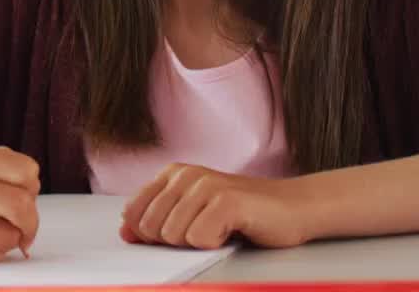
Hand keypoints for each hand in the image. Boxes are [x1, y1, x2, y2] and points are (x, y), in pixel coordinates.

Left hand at [120, 164, 307, 249]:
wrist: (292, 208)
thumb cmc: (243, 214)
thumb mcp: (192, 215)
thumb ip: (157, 221)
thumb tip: (126, 232)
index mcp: (173, 174)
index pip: (133, 214)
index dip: (151, 235)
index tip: (183, 230)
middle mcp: (186, 175)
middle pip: (152, 228)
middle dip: (177, 240)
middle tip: (207, 230)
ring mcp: (206, 185)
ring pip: (174, 236)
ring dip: (200, 242)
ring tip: (222, 228)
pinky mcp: (227, 200)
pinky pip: (199, 238)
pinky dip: (216, 243)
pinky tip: (233, 229)